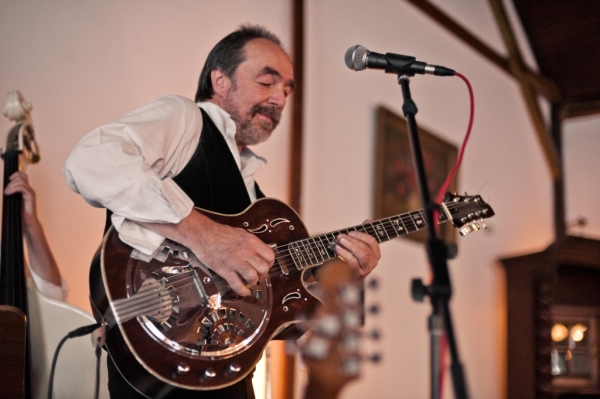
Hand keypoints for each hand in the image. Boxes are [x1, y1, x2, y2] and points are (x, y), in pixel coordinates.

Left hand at [4, 171, 38, 228]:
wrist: (27, 222)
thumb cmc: (20, 213)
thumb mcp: (13, 201)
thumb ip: (12, 193)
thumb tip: (4, 189)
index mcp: (26, 189)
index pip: (23, 176)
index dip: (16, 174)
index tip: (9, 179)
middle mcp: (29, 190)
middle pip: (22, 177)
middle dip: (11, 181)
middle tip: (6, 190)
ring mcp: (30, 193)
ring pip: (21, 181)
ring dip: (11, 185)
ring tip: (7, 192)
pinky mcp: (30, 197)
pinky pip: (22, 188)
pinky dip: (14, 189)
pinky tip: (9, 193)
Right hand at [140, 210, 274, 296]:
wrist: (202, 234)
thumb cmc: (219, 233)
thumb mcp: (241, 233)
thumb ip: (252, 243)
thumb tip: (262, 251)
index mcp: (251, 241)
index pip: (270, 256)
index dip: (269, 263)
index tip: (265, 266)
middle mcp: (245, 251)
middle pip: (264, 268)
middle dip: (262, 274)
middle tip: (257, 274)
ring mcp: (235, 261)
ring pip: (253, 277)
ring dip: (252, 281)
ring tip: (249, 281)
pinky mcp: (225, 270)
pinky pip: (238, 285)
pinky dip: (242, 291)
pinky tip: (243, 291)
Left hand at [334, 220, 380, 277]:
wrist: (342, 277)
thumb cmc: (351, 258)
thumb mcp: (356, 245)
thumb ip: (362, 234)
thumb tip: (368, 221)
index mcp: (375, 254)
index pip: (372, 242)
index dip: (361, 235)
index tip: (350, 232)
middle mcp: (372, 263)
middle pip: (366, 249)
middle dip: (352, 241)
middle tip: (340, 236)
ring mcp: (365, 270)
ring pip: (361, 256)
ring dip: (349, 246)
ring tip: (338, 241)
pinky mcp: (357, 276)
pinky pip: (352, 263)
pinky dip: (344, 254)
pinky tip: (337, 249)